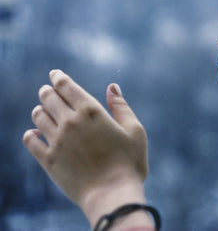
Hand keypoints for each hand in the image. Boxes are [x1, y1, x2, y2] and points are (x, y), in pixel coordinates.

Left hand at [23, 70, 150, 227]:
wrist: (112, 194)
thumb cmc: (129, 163)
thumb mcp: (135, 131)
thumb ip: (122, 107)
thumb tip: (112, 87)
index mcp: (91, 111)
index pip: (67, 86)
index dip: (58, 77)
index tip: (55, 75)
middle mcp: (70, 122)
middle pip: (49, 98)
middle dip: (47, 91)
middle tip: (48, 90)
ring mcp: (57, 141)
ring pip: (38, 116)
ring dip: (40, 110)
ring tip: (43, 111)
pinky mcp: (49, 160)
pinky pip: (30, 141)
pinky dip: (31, 134)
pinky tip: (35, 134)